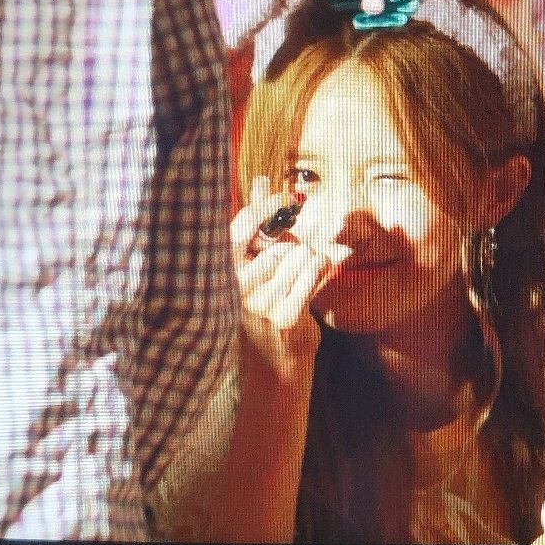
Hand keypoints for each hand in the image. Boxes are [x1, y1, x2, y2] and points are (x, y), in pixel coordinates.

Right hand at [230, 177, 346, 381]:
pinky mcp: (283, 317)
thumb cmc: (266, 304)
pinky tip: (323, 263)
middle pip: (278, 244)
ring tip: (307, 267)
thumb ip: (258, 223)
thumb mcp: (256, 261)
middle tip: (302, 251)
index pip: (243, 226)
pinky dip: (322, 266)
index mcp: (221, 270)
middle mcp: (234, 287)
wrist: (275, 364)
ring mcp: (258, 304)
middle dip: (297, 244)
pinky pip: (312, 273)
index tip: (291, 197)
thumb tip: (259, 179)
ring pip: (298, 256)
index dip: (268, 206)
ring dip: (310, 256)